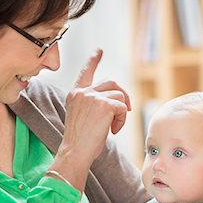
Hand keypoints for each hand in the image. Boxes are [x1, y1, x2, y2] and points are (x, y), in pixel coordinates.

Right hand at [49, 49, 130, 189]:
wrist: (75, 151)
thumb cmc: (80, 141)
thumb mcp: (83, 117)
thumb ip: (94, 104)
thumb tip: (117, 101)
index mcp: (75, 94)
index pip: (86, 72)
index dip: (93, 61)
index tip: (99, 50)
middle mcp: (82, 92)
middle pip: (112, 83)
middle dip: (123, 96)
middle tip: (127, 111)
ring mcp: (92, 97)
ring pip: (120, 97)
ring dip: (122, 113)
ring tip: (113, 128)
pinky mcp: (103, 105)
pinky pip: (123, 108)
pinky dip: (122, 120)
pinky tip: (113, 130)